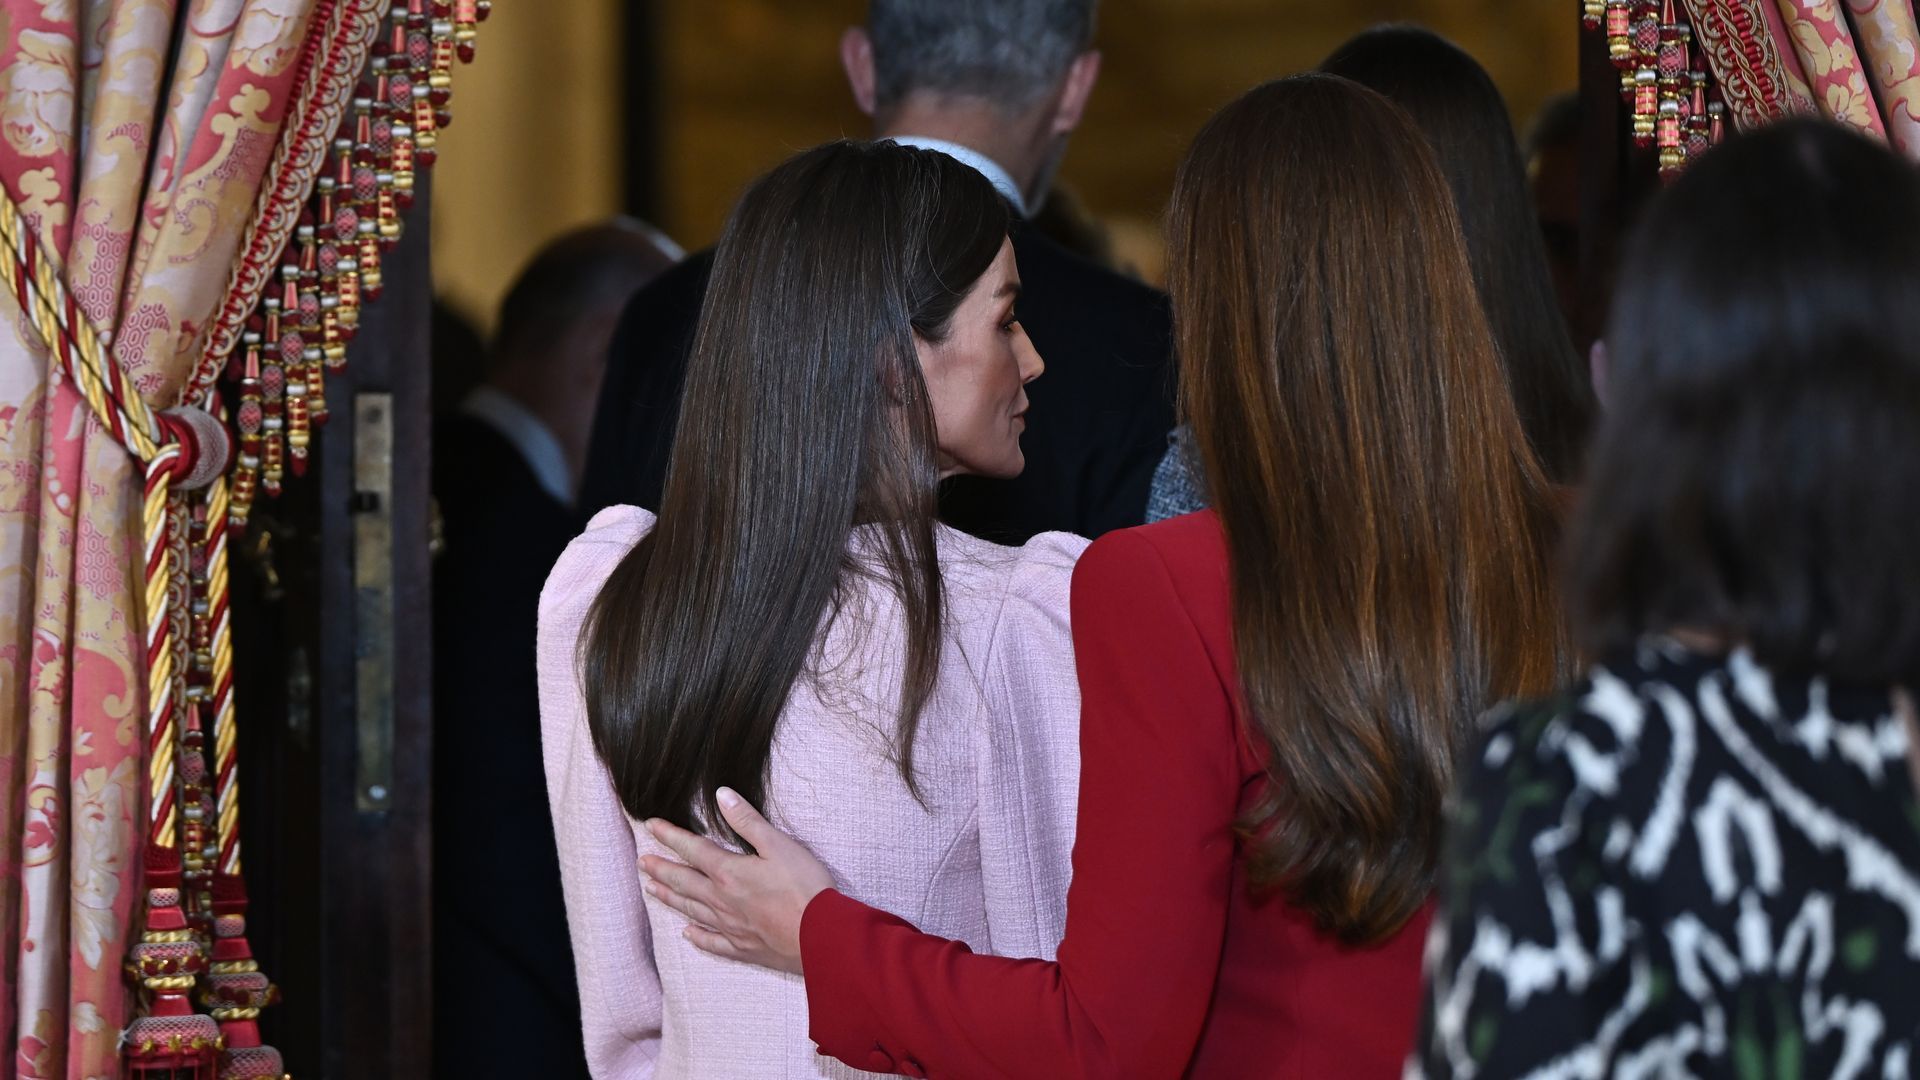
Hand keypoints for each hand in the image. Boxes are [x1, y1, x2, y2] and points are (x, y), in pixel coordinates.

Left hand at [639, 787, 834, 975]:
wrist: (821, 938)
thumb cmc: (804, 888)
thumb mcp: (779, 845)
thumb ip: (747, 821)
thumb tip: (721, 795)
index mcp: (729, 873)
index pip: (692, 849)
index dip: (670, 836)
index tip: (651, 826)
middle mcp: (722, 900)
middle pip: (683, 882)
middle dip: (661, 869)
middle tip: (643, 862)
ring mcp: (730, 927)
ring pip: (691, 910)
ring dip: (670, 898)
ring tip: (652, 890)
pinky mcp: (743, 948)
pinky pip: (712, 942)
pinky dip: (697, 937)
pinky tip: (687, 934)